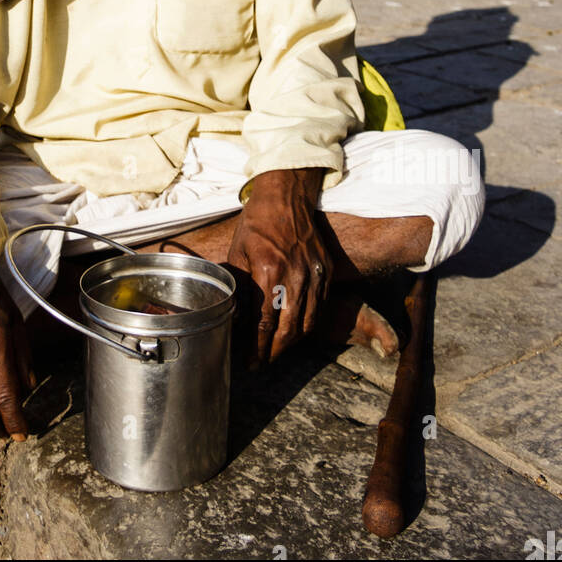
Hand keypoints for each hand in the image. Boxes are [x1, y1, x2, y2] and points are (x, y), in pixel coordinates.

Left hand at [227, 168, 330, 365]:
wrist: (286, 198)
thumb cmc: (256, 224)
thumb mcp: (238, 253)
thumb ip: (239, 287)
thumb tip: (235, 318)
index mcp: (268, 271)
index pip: (264, 322)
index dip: (256, 347)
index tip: (250, 361)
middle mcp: (295, 276)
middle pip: (288, 330)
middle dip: (274, 352)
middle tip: (262, 363)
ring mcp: (315, 274)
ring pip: (308, 323)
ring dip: (292, 343)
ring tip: (278, 351)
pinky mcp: (326, 271)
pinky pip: (321, 307)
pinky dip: (309, 323)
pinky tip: (296, 329)